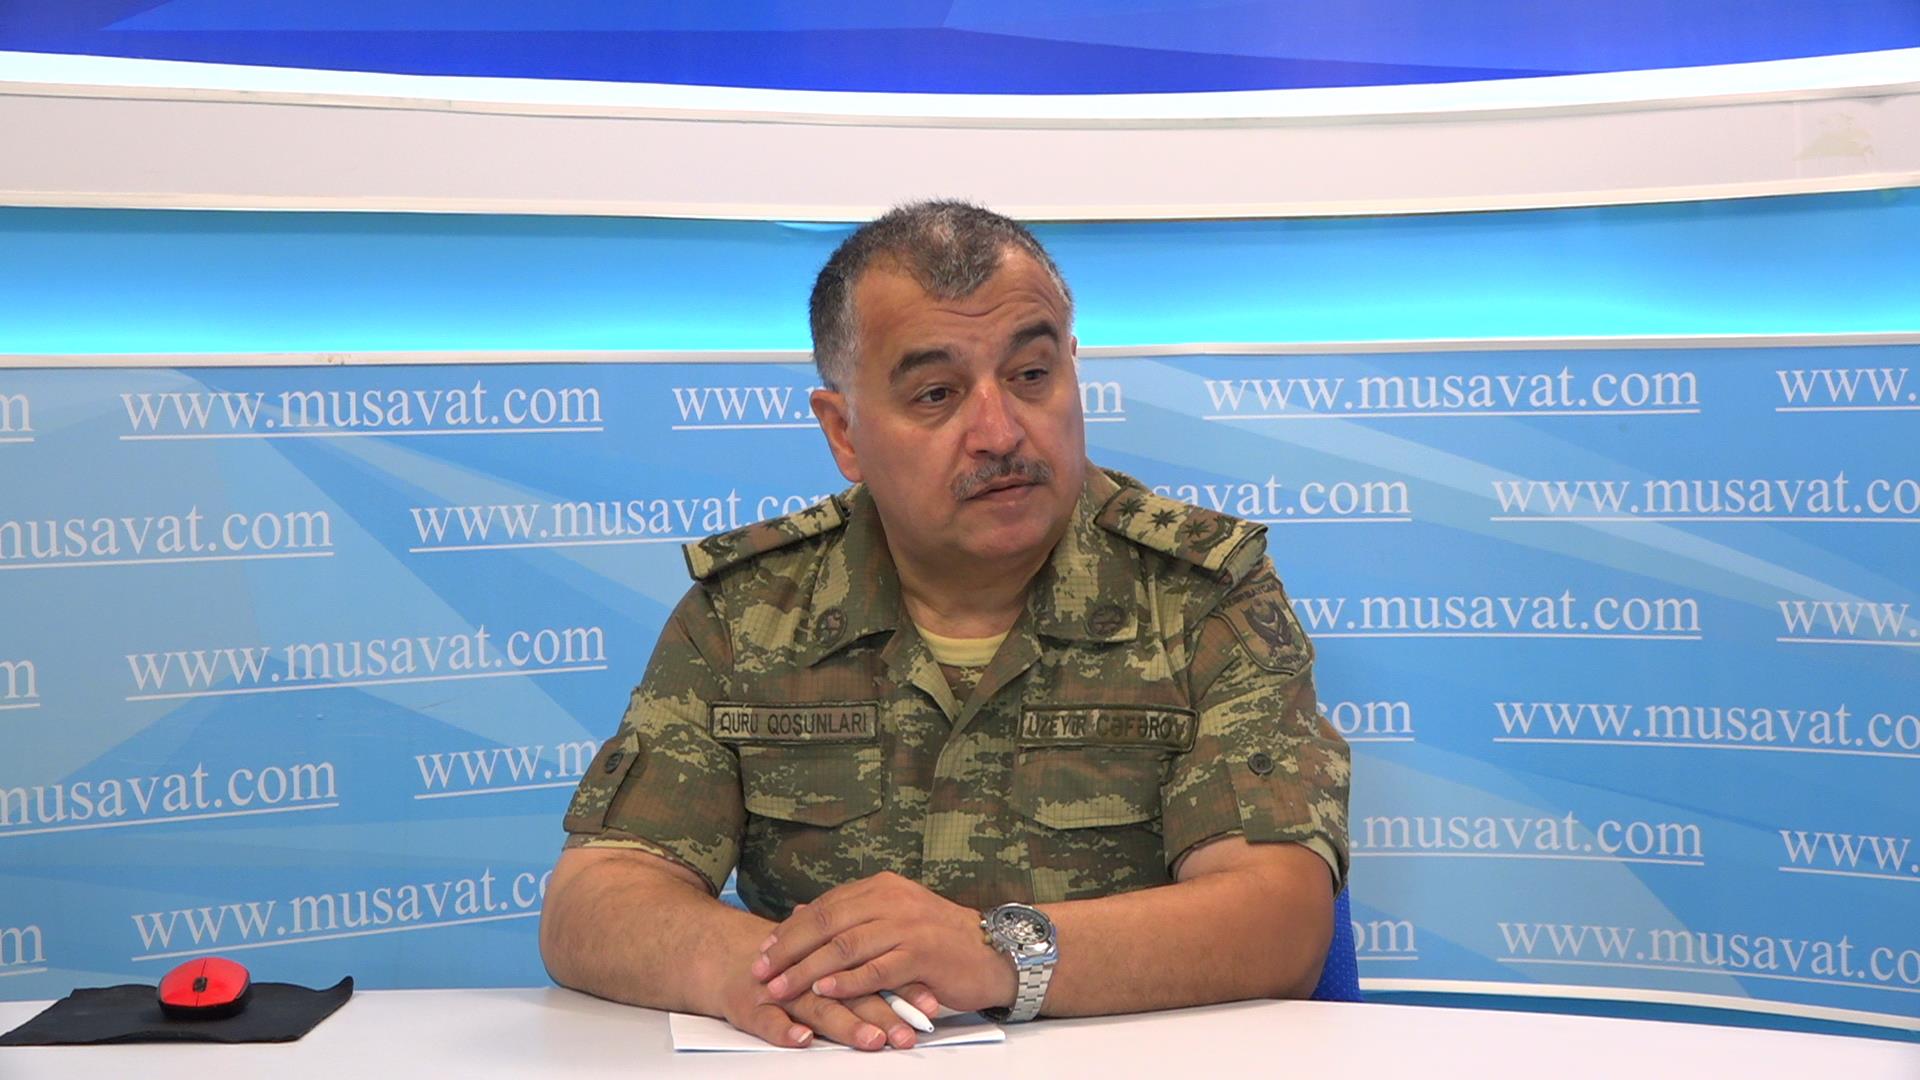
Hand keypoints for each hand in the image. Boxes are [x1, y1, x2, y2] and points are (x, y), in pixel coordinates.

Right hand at [719, 959, 922, 1050]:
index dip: (904, 986)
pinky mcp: (749, 1006)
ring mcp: (779, 989)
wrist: (724, 954)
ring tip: (872, 1039)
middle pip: (852, 989)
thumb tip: (921, 977)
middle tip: (909, 1034)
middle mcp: (809, 970)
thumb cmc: (786, 959)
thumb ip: (867, 963)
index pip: (875, 968)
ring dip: (845, 1023)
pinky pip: (766, 1020)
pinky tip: (802, 1039)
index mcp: (831, 953)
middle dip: (883, 1012)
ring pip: (815, 1005)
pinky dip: (783, 1030)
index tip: (931, 1005)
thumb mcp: (826, 954)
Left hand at [752, 871, 1016, 1014]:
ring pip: (845, 946)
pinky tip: (825, 991)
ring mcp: (907, 925)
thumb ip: (850, 916)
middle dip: (790, 950)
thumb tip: (799, 913)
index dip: (791, 930)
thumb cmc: (941, 940)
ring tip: (781, 988)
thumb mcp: (893, 918)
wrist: (995, 952)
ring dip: (808, 969)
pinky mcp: (922, 954)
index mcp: (882, 887)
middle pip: (828, 923)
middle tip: (760, 972)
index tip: (763, 952)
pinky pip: (876, 969)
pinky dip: (847, 981)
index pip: (825, 906)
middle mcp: (892, 900)